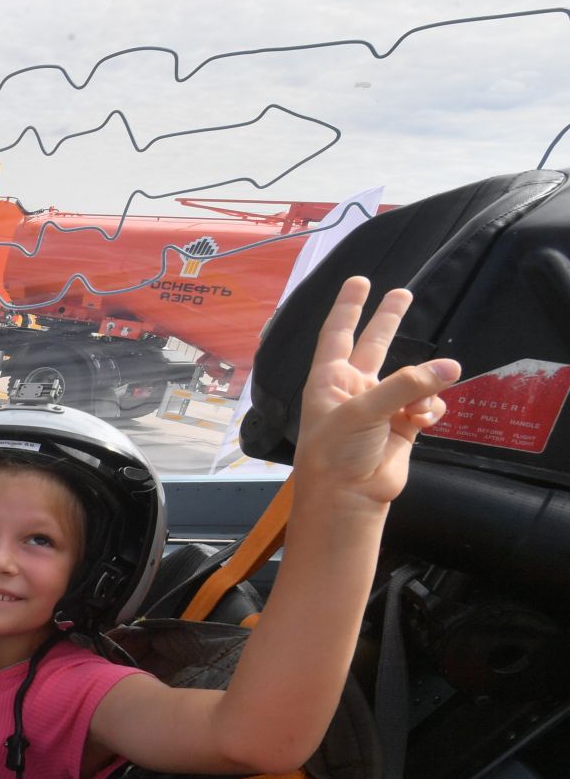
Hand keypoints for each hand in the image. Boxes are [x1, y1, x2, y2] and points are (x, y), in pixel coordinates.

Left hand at [293, 276, 459, 509]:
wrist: (348, 497)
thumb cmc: (336, 453)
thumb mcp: (363, 411)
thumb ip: (406, 385)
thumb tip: (448, 367)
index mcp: (329, 380)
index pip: (338, 333)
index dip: (348, 307)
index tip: (358, 281)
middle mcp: (353, 389)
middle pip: (373, 345)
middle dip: (388, 320)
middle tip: (403, 293)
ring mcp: (379, 407)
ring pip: (410, 379)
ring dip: (422, 384)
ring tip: (418, 404)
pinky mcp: (402, 427)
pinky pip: (425, 405)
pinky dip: (429, 409)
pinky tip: (422, 420)